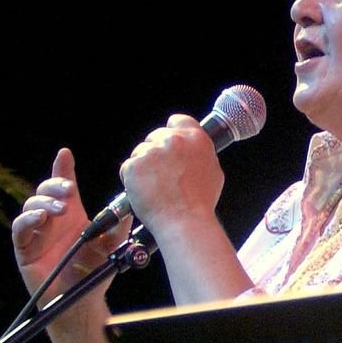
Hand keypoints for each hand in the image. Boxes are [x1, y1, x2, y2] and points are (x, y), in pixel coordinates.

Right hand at [10, 148, 118, 317]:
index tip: (65, 154)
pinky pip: (19, 230)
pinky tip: (41, 218)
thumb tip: (128, 207)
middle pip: (44, 191)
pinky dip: (28, 220)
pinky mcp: (25, 250)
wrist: (82, 302)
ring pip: (30, 206)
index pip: (64, 187)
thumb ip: (118, 227)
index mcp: (72, 217)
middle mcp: (52, 222)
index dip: (62, 169)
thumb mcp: (111, 247)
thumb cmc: (94, 273)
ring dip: (45, 202)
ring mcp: (37, 235)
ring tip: (61, 210)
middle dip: (55, 184)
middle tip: (70, 189)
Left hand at [119, 115, 224, 238]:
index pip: (177, 120)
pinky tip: (145, 192)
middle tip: (162, 175)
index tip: (169, 144)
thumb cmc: (200, 203)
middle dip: (156, 154)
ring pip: (140, 152)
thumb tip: (193, 152)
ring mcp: (152, 151)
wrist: (184, 221)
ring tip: (155, 188)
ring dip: (143, 167)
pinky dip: (132, 180)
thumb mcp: (213, 172)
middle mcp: (173, 140)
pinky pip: (128, 168)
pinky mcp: (135, 165)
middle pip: (155, 136)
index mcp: (195, 138)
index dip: (172, 132)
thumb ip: (201, 155)